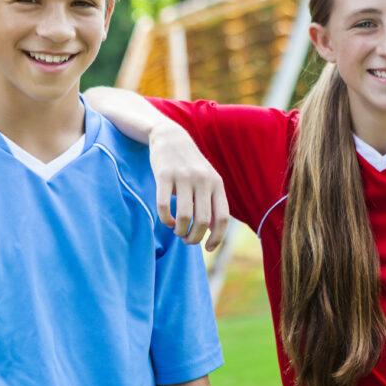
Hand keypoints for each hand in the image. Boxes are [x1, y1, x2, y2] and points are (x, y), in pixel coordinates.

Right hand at [149, 119, 229, 250]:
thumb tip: (213, 232)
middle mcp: (203, 180)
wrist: (170, 137)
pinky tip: (166, 220)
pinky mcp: (164, 175)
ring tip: (177, 231)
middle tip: (186, 240)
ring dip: (180, 231)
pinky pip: (164, 205)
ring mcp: (183, 177)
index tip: (207, 248)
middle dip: (194, 238)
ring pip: (184, 217)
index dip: (216, 238)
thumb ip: (212, 202)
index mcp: (217, 184)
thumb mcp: (207, 180)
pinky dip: (165, 219)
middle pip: (202, 222)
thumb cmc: (190, 165)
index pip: (222, 218)